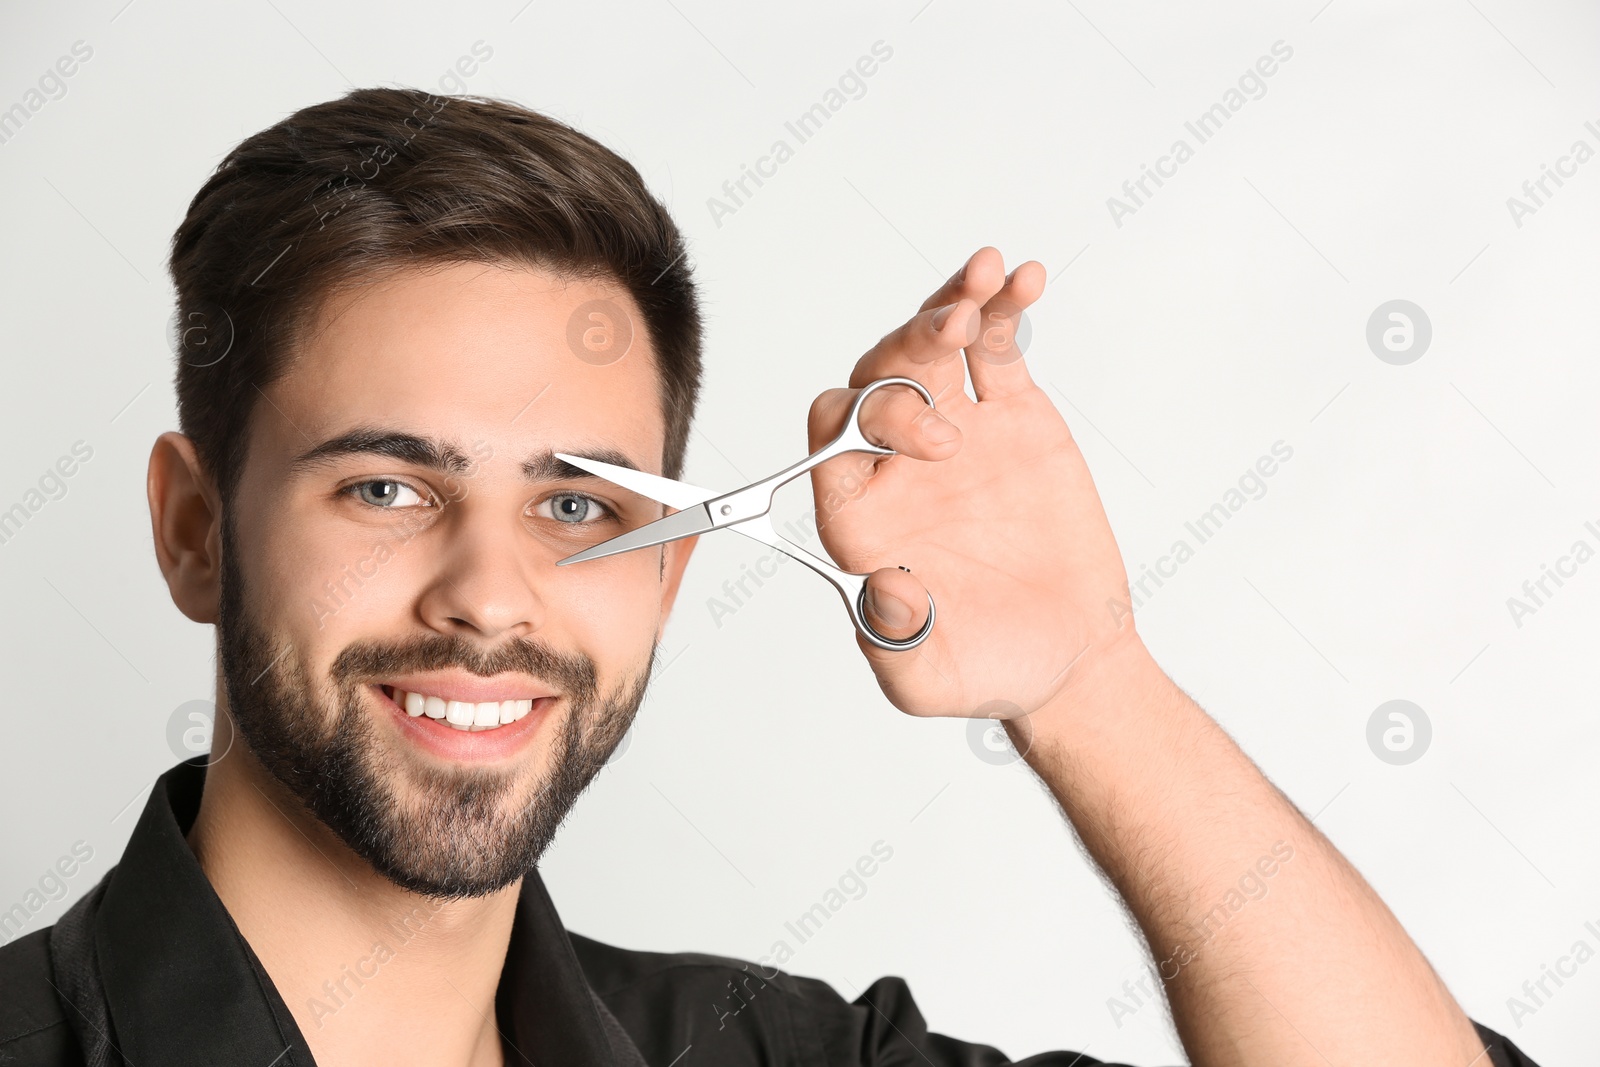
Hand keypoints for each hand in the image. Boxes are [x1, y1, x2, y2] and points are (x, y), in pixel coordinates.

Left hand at [806, 247, 1139, 719]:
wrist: (1073, 655)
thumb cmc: (991, 670)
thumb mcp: (929, 679)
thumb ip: (895, 643)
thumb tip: (880, 589)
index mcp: (860, 515)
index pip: (831, 442)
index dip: (866, 420)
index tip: (935, 440)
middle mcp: (894, 465)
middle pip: (876, 379)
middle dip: (908, 355)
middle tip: (954, 346)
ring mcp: (954, 429)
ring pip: (931, 349)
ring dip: (948, 306)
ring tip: (982, 282)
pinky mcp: (1010, 415)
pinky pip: (996, 348)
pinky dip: (1005, 309)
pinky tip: (1022, 280)